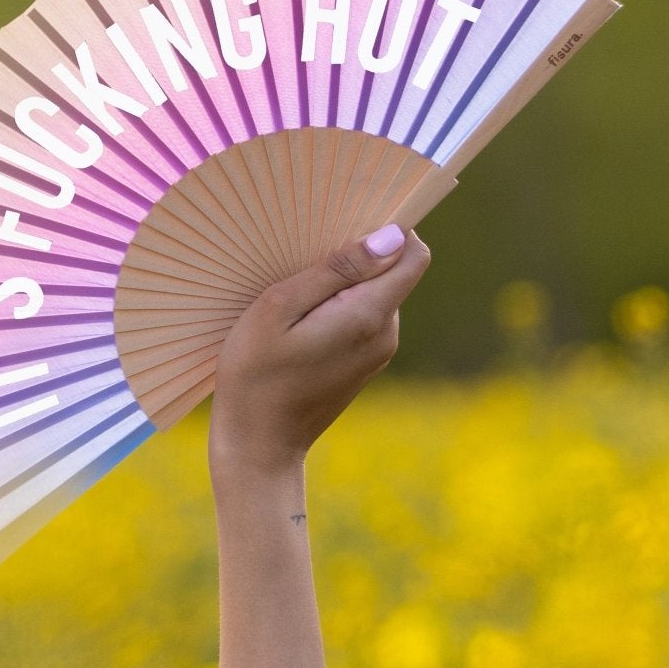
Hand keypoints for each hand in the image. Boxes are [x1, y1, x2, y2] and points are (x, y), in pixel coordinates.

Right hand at [209, 223, 431, 486]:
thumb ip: (336, 271)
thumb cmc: (255, 375)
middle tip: (303, 258)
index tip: (346, 220)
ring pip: (376, 292)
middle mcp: (386, 333)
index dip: (390, 228)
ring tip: (294, 293)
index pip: (413, 254)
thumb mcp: (279, 309)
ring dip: (343, 282)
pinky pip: (363, 317)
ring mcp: (378, 351)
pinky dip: (338, 306)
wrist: (258, 446)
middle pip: (393, 270)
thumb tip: (392, 236)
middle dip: (358, 254)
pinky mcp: (364, 363)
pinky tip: (299, 319)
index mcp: (369, 316)